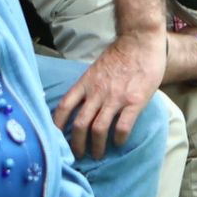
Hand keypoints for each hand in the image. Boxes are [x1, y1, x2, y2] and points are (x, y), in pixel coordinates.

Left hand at [52, 30, 165, 159]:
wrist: (140, 40)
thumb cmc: (120, 54)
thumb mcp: (96, 68)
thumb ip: (89, 86)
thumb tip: (80, 104)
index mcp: (86, 83)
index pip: (64, 107)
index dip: (57, 125)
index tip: (56, 138)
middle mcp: (98, 92)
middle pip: (79, 124)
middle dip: (76, 144)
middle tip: (78, 155)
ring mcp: (116, 97)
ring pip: (99, 129)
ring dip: (96, 147)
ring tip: (98, 155)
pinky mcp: (134, 101)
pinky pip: (123, 127)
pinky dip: (118, 139)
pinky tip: (119, 142)